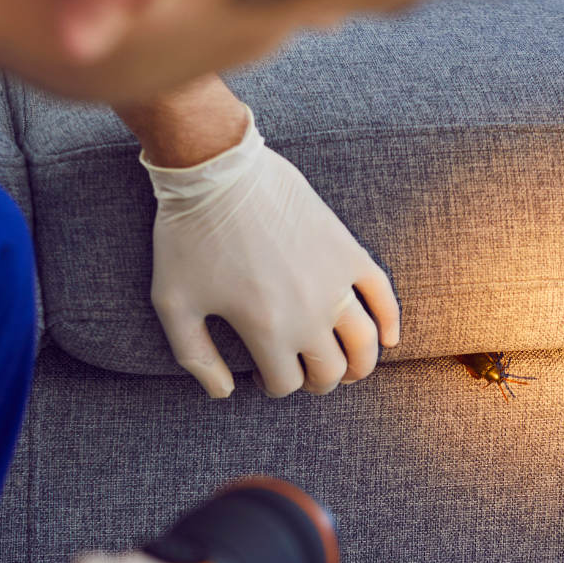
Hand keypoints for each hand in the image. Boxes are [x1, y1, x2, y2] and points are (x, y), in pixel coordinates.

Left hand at [140, 99, 399, 398]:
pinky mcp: (347, 252)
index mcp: (268, 331)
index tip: (261, 376)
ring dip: (360, 366)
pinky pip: (383, 294)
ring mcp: (335, 282)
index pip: (287, 383)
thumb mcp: (173, 304)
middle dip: (316, 382)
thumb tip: (225, 392)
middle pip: (330, 371)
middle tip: (301, 373)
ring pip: (365, 344)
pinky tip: (389, 338)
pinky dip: (390, 321)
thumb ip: (195, 357)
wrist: (217, 170)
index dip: (273, 386)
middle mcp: (309, 314)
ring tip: (348, 369)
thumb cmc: (189, 236)